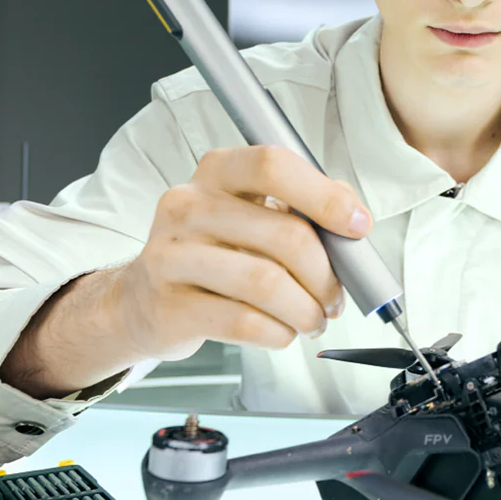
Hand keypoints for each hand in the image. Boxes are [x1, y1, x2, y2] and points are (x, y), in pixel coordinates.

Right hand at [116, 145, 372, 361]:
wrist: (143, 299)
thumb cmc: (213, 251)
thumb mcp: (252, 214)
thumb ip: (304, 206)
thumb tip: (354, 219)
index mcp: (218, 171)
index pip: (274, 167)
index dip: (325, 197)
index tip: (358, 226)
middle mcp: (188, 204)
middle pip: (284, 234)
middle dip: (326, 274)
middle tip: (335, 297)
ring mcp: (172, 255)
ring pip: (266, 284)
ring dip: (305, 309)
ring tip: (313, 319)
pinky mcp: (169, 305)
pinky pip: (244, 322)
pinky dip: (278, 332)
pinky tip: (282, 331)